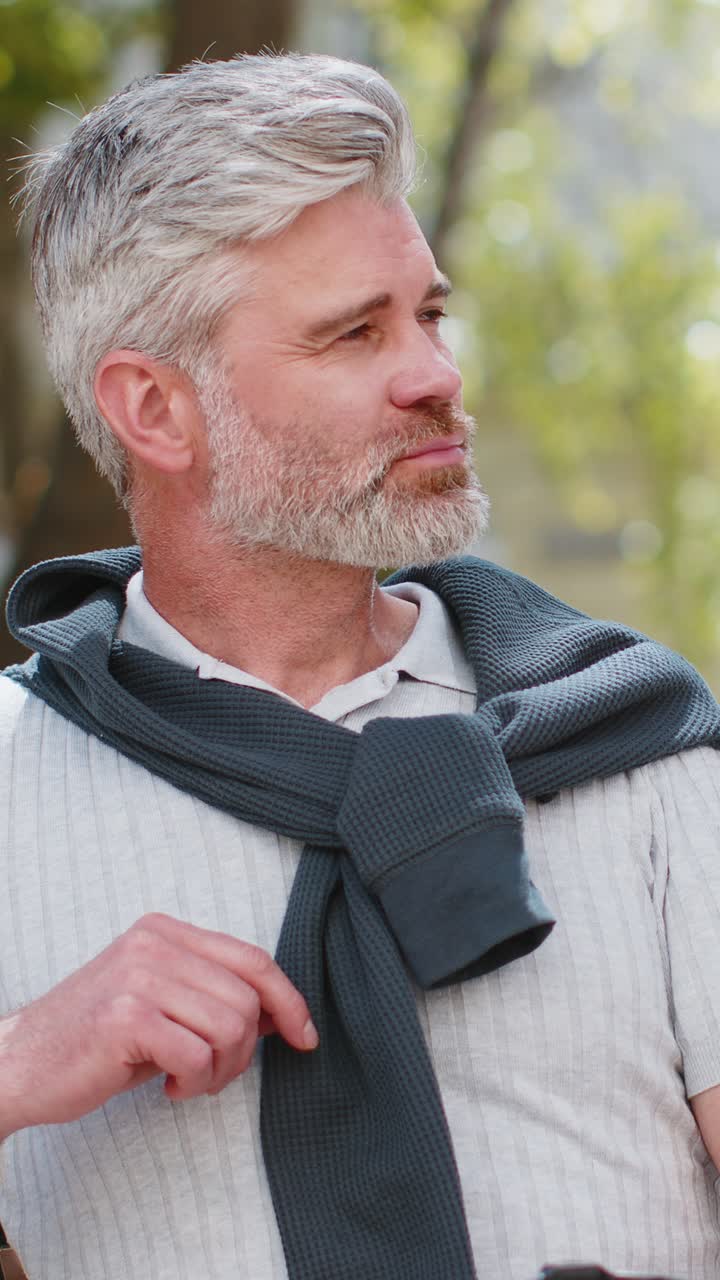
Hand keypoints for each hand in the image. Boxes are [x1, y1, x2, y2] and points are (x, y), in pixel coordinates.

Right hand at [0, 912, 317, 1137]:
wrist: (20, 1064)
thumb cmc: (96, 1041)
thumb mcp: (161, 1003)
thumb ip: (212, 996)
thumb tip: (280, 1013)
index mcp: (166, 931)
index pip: (252, 958)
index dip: (288, 1000)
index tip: (305, 1036)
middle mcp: (154, 942)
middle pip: (246, 999)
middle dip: (244, 1052)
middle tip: (212, 1075)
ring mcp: (139, 975)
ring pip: (230, 1027)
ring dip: (220, 1071)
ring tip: (190, 1081)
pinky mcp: (126, 1016)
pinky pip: (198, 1055)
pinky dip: (196, 1082)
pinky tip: (170, 1088)